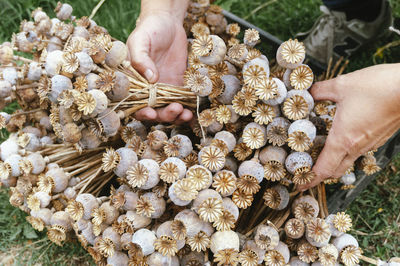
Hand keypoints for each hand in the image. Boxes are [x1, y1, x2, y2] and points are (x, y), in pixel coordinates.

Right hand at [127, 11, 191, 123]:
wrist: (168, 23)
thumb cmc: (149, 30)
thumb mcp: (140, 41)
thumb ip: (141, 59)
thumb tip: (151, 79)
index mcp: (132, 82)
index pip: (133, 103)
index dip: (141, 112)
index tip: (151, 113)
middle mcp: (147, 89)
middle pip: (153, 111)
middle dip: (164, 115)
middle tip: (175, 109)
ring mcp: (163, 89)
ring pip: (168, 110)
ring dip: (176, 116)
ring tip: (185, 114)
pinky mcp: (178, 86)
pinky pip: (181, 102)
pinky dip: (186, 109)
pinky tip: (192, 111)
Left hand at [299, 64, 399, 190]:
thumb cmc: (378, 87)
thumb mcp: (341, 86)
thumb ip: (320, 91)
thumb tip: (307, 92)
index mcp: (343, 139)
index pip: (323, 169)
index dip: (310, 179)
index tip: (299, 185)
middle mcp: (357, 147)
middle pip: (335, 170)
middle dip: (320, 174)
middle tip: (306, 170)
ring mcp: (371, 144)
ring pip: (348, 161)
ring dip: (333, 162)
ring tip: (320, 153)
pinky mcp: (380, 137)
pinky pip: (360, 151)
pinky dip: (347, 151)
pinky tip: (342, 137)